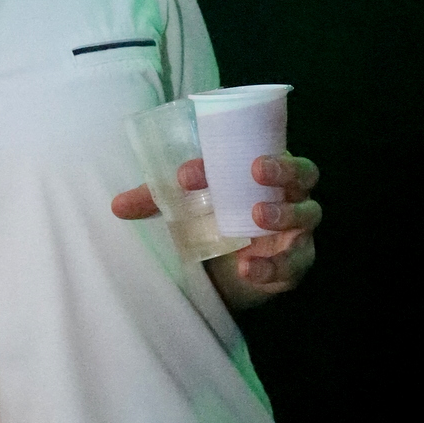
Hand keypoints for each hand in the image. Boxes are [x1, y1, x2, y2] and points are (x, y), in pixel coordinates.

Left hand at [111, 153, 321, 309]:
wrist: (227, 272)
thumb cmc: (211, 218)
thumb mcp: (183, 205)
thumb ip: (154, 200)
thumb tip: (116, 206)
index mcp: (265, 168)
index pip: (264, 150)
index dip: (235, 150)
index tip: (192, 172)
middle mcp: (289, 194)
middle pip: (304, 173)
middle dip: (283, 168)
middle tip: (255, 170)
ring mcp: (297, 229)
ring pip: (307, 214)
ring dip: (282, 213)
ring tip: (254, 218)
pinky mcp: (295, 263)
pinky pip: (294, 263)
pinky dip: (272, 266)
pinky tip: (247, 268)